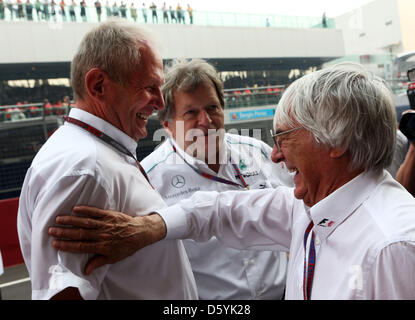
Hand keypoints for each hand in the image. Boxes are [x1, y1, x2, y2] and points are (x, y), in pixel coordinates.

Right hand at [48, 206, 166, 274]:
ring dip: (71, 220)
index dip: (66, 245)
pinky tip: (76, 208)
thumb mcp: (114, 258)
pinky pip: (96, 212)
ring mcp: (105, 224)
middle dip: (64, 232)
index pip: (80, 246)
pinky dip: (86, 210)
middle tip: (51, 231)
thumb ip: (98, 262)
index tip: (55, 243)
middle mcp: (102, 235)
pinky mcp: (109, 215)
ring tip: (58, 219)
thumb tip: (86, 270)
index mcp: (101, 247)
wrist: (141, 233)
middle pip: (80, 234)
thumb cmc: (127, 246)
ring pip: (85, 222)